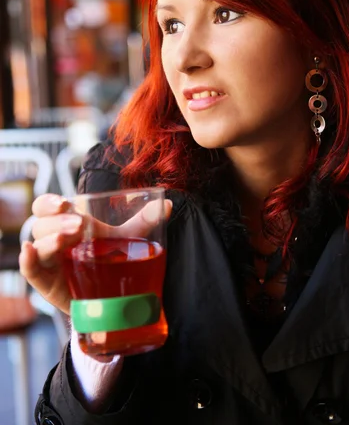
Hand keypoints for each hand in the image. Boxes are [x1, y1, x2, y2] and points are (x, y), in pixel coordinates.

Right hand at [19, 193, 172, 314]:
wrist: (109, 298)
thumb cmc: (111, 260)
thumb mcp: (126, 239)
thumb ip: (143, 221)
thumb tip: (167, 204)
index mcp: (67, 222)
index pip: (48, 206)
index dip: (51, 202)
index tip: (65, 203)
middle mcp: (52, 238)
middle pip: (42, 222)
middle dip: (57, 221)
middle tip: (79, 225)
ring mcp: (48, 260)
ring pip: (37, 244)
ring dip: (50, 239)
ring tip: (68, 239)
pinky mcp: (45, 282)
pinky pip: (29, 270)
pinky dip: (27, 260)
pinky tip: (30, 252)